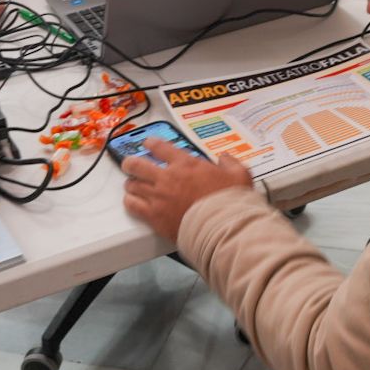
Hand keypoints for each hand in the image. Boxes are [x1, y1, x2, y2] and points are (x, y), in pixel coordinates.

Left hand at [121, 138, 253, 240]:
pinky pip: (132, 205)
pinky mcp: (154, 216)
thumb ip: (231, 163)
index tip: (147, 143)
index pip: (161, 147)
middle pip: (138, 165)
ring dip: (131, 184)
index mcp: (186, 164)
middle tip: (129, 164)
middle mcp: (167, 177)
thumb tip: (226, 158)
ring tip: (131, 184)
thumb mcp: (239, 174)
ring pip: (132, 185)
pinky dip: (130, 202)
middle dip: (131, 163)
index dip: (151, 143)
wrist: (220, 227)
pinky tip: (131, 202)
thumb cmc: (229, 201)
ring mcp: (158, 197)